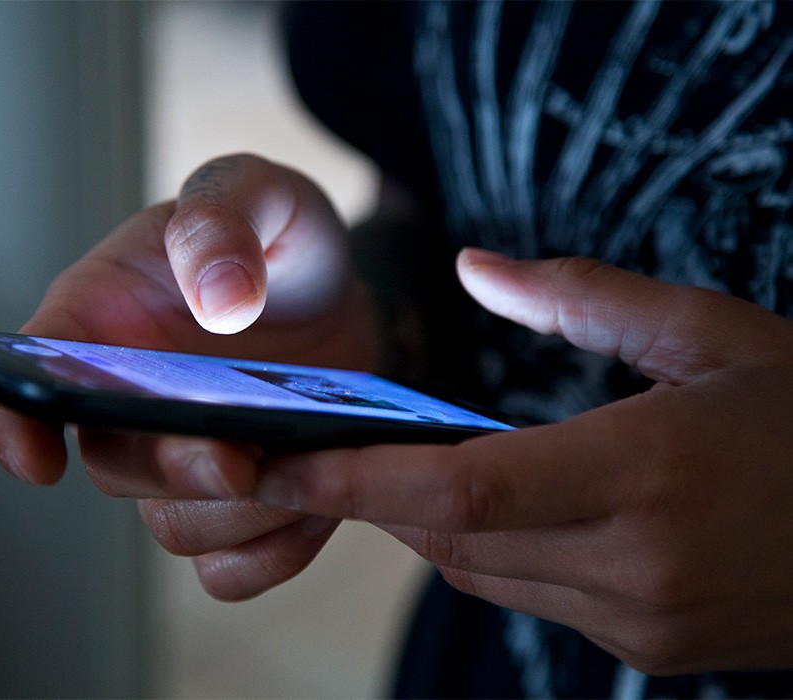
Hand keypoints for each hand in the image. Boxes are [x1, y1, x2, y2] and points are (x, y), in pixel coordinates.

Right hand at [0, 154, 376, 597]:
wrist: (339, 290)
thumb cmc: (276, 234)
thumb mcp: (256, 192)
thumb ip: (223, 219)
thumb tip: (217, 299)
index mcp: (102, 322)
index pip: (27, 378)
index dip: (14, 425)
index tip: (38, 461)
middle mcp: (130, 402)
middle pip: (115, 466)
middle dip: (171, 471)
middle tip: (234, 457)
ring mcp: (185, 457)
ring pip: (176, 527)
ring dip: (235, 516)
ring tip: (303, 467)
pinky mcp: (243, 497)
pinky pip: (236, 563)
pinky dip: (275, 550)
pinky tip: (318, 503)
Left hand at [254, 250, 792, 674]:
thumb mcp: (710, 333)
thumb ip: (582, 297)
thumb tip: (477, 269)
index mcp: (645, 474)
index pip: (460, 490)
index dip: (355, 479)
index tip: (279, 463)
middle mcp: (634, 564)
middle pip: (451, 536)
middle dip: (376, 494)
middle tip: (322, 448)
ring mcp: (640, 621)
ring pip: (480, 573)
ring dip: (429, 520)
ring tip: (403, 464)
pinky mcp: (649, 648)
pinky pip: (529, 597)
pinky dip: (489, 550)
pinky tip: (500, 506)